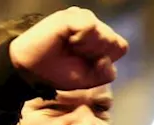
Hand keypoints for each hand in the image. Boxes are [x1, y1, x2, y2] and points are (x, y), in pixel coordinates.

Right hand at [8, 8, 127, 89]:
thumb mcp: (90, 79)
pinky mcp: (70, 16)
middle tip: (75, 55)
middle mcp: (93, 25)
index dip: (107, 59)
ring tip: (70, 47)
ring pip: (104, 33)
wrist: (33, 70)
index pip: (120, 47)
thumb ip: (106, 73)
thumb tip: (106, 59)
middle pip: (114, 41)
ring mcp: (81, 18)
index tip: (87, 62)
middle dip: (96, 54)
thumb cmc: (60, 72)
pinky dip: (81, 39)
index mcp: (100, 39)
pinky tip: (68, 41)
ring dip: (88, 48)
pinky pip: (90, 26)